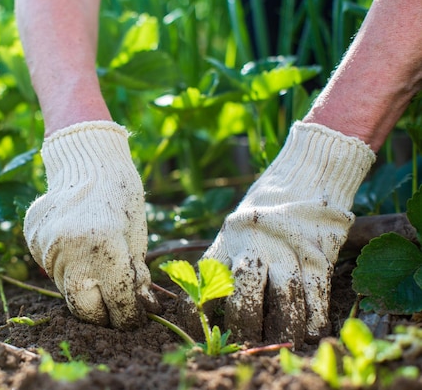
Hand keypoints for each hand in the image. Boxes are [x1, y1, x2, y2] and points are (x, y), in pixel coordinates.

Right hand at [24, 121, 159, 328]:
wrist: (86, 160)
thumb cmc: (120, 194)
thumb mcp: (137, 234)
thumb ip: (134, 274)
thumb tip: (138, 305)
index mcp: (106, 247)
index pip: (118, 302)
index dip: (129, 316)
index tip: (134, 318)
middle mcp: (72, 250)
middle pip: (84, 308)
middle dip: (101, 315)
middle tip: (114, 309)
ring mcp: (48, 246)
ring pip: (66, 289)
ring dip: (84, 289)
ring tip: (95, 268)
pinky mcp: (34, 241)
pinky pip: (51, 269)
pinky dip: (67, 268)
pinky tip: (77, 248)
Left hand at [201, 122, 374, 344]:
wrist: (305, 174)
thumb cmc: (263, 209)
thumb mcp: (234, 226)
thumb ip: (223, 258)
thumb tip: (205, 299)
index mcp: (228, 237)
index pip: (205, 276)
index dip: (196, 308)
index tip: (196, 327)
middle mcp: (255, 242)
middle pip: (246, 290)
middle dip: (245, 323)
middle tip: (246, 341)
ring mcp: (289, 248)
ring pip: (284, 297)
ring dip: (283, 326)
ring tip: (280, 340)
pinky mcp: (319, 253)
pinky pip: (316, 292)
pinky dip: (314, 315)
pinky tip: (311, 330)